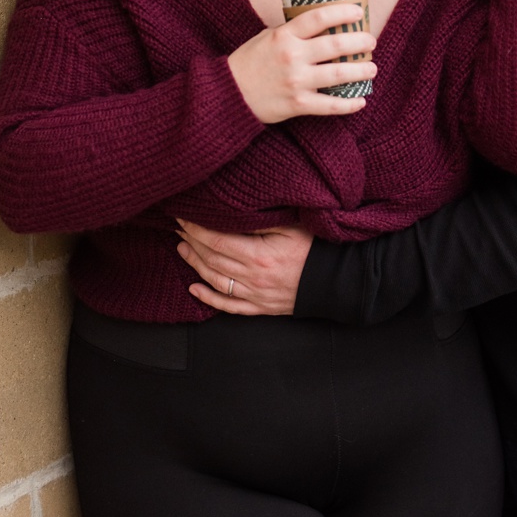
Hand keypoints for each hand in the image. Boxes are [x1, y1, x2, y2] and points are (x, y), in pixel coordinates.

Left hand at [174, 221, 310, 315]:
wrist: (338, 281)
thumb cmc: (316, 249)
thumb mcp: (292, 225)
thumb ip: (261, 219)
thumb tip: (232, 209)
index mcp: (259, 255)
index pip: (217, 241)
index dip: (197, 229)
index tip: (184, 217)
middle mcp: (254, 278)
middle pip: (213, 260)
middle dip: (192, 242)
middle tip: (178, 228)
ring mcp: (256, 295)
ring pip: (217, 281)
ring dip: (195, 265)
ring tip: (182, 248)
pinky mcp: (262, 307)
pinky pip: (230, 306)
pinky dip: (210, 299)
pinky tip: (194, 289)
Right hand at [225, 1, 376, 122]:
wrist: (230, 93)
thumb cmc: (250, 62)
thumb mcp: (266, 37)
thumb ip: (291, 32)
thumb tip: (321, 25)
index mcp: (284, 36)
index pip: (318, 18)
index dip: (342, 13)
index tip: (358, 12)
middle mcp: (292, 56)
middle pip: (335, 45)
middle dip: (359, 42)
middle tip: (370, 41)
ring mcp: (297, 81)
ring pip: (339, 74)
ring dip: (361, 71)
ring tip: (372, 68)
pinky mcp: (299, 104)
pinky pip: (331, 105)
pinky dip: (349, 104)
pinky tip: (361, 100)